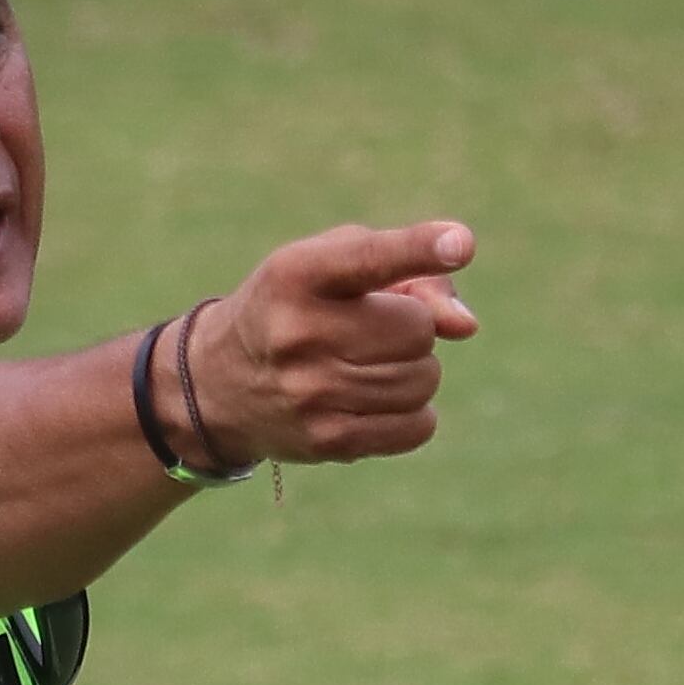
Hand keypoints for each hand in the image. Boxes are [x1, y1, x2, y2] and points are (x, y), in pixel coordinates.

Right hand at [189, 221, 479, 468]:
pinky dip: (413, 412)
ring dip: (414, 371)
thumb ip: (410, 273)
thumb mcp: (335, 267)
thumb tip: (466, 326)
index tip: (462, 244)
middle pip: (417, 329)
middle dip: (412, 327)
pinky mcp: (327, 440)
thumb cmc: (297, 309)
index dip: (421, 249)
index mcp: (297, 273)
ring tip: (368, 365)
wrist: (217, 384)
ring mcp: (311, 392)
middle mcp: (299, 331)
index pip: (370, 258)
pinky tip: (377, 402)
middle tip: (374, 331)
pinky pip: (419, 425)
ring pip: (423, 379)